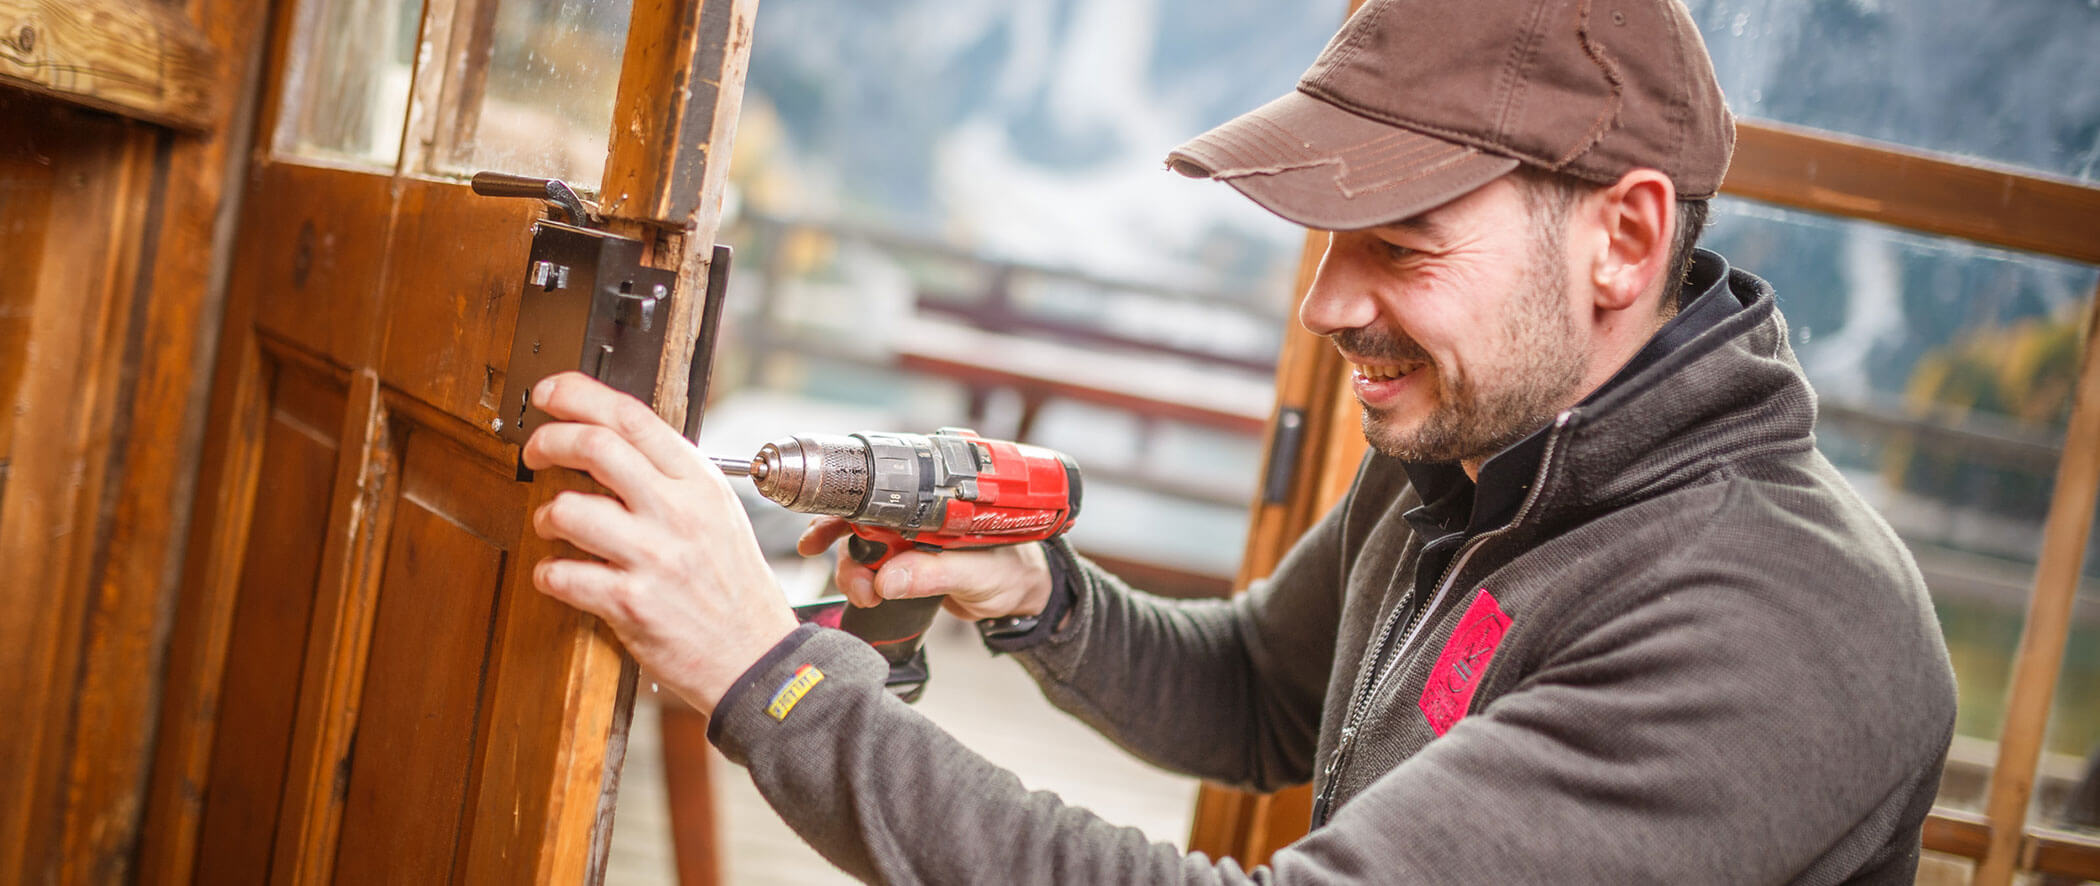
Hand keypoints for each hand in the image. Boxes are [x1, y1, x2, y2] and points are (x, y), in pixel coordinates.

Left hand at [523, 372, 796, 715]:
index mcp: (699, 483)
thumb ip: (671, 477)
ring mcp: (654, 558)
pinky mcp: (631, 604)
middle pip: (593, 446)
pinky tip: (559, 574)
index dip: (579, 394)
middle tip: (535, 452)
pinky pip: (562, 574)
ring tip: (552, 525)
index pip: (631, 417)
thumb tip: (611, 441)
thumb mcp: (717, 514)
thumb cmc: (733, 586)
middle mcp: (677, 512)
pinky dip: (548, 573)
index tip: (550, 392)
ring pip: (567, 509)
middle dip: (548, 441)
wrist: (756, 656)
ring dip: (544, 516)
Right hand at [796, 518, 1052, 621]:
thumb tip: (888, 579)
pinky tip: (862, 595)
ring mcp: (911, 540)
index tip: (819, 534)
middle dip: (842, 550)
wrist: (1026, 597)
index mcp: (936, 503)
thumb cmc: (1014, 573)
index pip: (882, 495)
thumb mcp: (977, 574)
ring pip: (862, 549)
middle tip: (855, 583)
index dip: (845, 510)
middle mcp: (918, 516)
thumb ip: (933, 575)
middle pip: (861, 522)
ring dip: (853, 573)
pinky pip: (874, 569)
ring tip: (866, 596)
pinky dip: (861, 581)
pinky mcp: (909, 564)